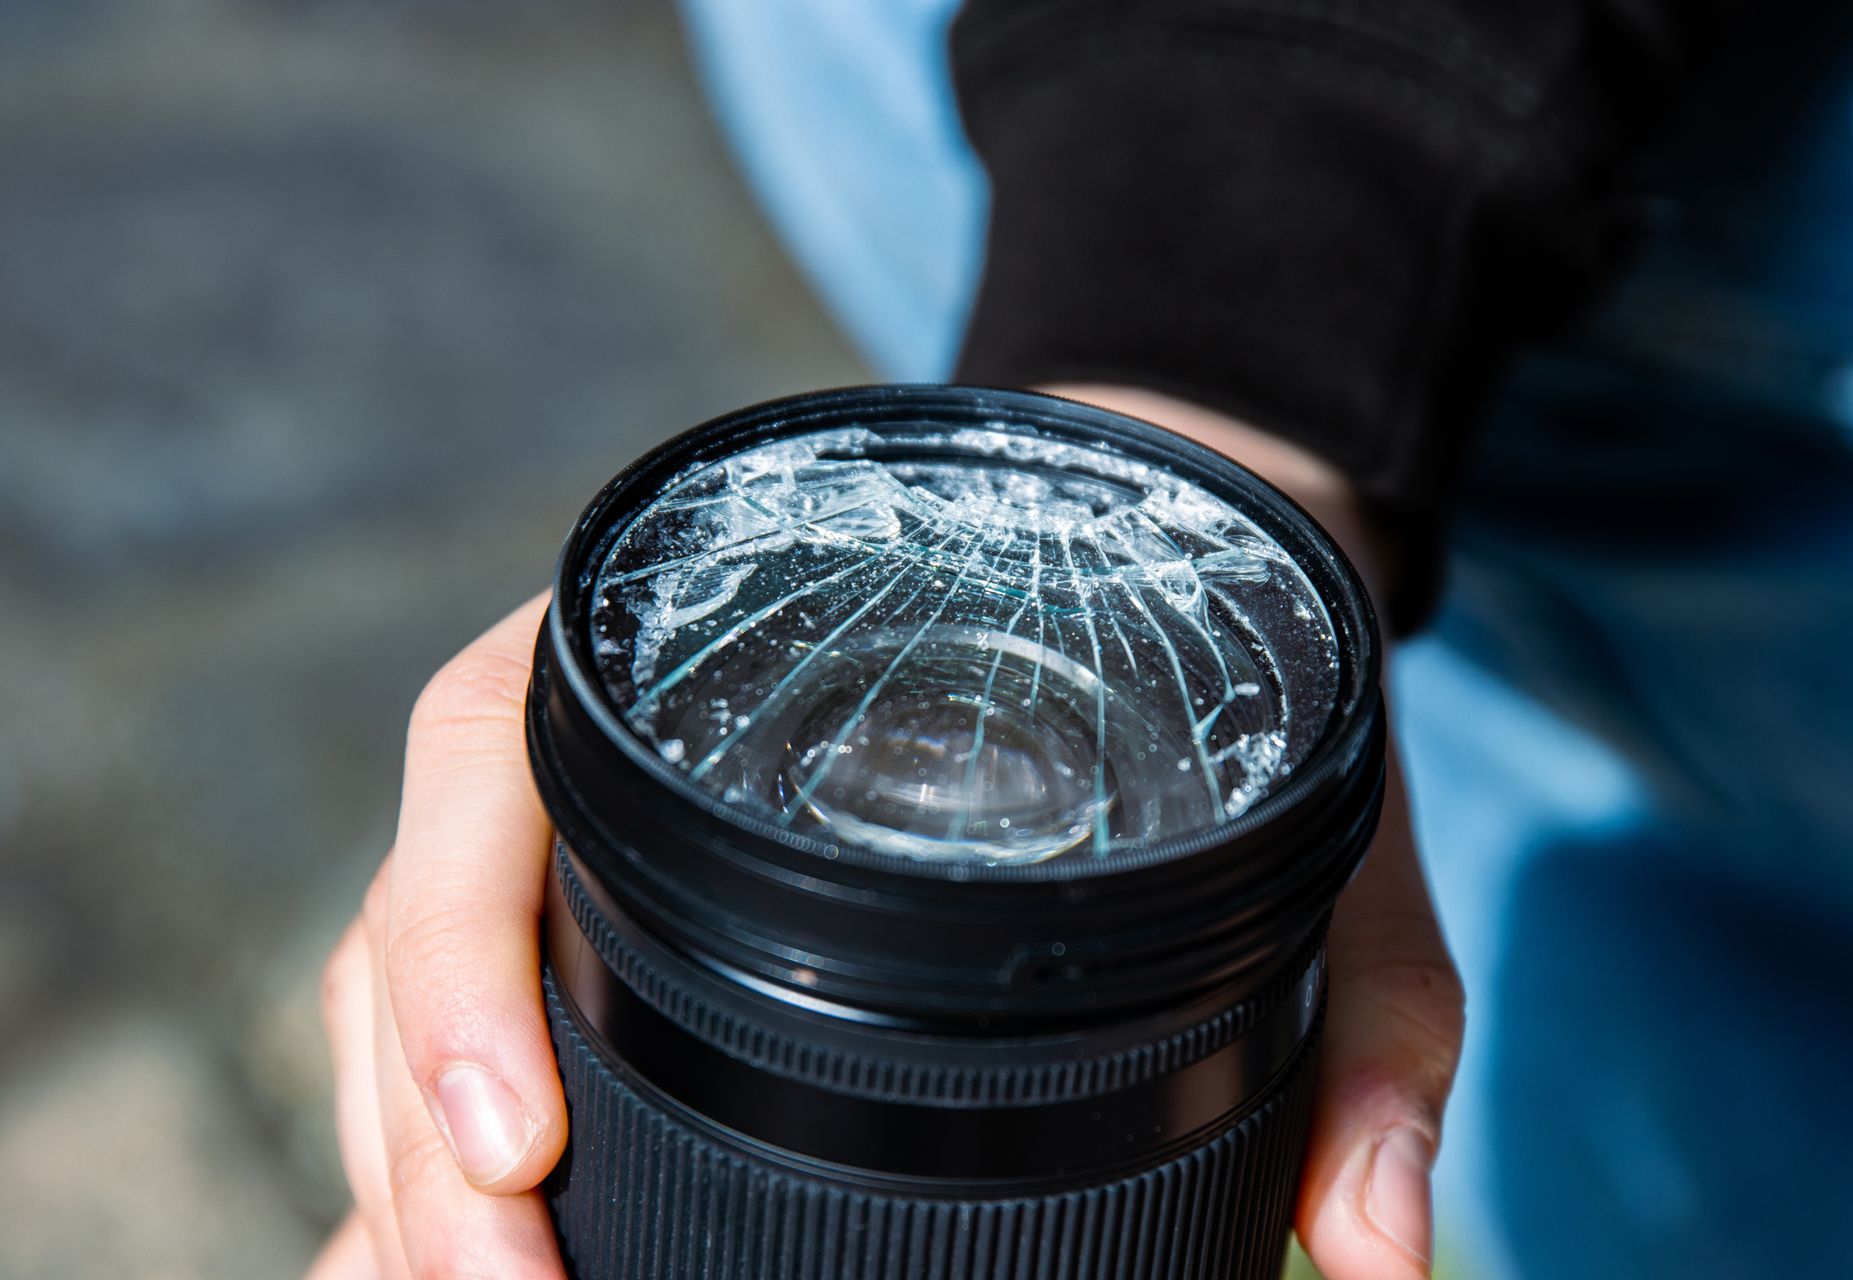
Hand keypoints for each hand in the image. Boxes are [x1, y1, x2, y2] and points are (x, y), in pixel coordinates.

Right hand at [308, 391, 1463, 1279]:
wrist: (1171, 575)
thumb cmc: (1215, 688)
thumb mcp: (1308, 821)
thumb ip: (1369, 1011)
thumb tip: (1372, 1252)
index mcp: (725, 642)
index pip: (494, 746)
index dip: (460, 943)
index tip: (515, 1145)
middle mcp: (631, 729)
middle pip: (423, 902)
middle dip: (411, 1129)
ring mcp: (615, 824)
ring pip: (406, 978)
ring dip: (396, 1163)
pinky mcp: (628, 911)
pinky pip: (476, 1017)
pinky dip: (434, 1152)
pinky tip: (471, 1257)